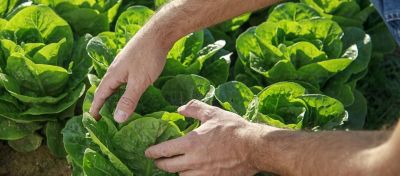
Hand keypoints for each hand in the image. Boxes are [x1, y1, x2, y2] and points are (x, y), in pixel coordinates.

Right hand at [89, 31, 171, 122]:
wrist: (158, 33)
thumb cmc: (148, 57)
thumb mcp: (139, 82)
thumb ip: (128, 100)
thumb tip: (117, 119)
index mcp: (113, 75)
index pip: (100, 95)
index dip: (95, 109)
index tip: (91, 121)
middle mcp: (115, 69)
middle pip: (105, 89)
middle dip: (101, 103)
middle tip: (100, 118)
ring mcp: (124, 64)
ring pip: (114, 84)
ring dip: (112, 96)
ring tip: (113, 107)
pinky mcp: (133, 61)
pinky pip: (123, 79)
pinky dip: (122, 89)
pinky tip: (128, 90)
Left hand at [145, 100, 270, 175]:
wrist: (254, 147)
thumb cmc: (233, 129)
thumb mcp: (213, 113)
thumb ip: (194, 108)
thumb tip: (180, 108)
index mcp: (191, 143)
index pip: (164, 150)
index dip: (153, 152)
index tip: (148, 152)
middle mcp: (194, 161)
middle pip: (169, 167)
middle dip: (160, 164)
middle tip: (158, 160)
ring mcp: (203, 173)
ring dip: (176, 171)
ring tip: (176, 166)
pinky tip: (191, 172)